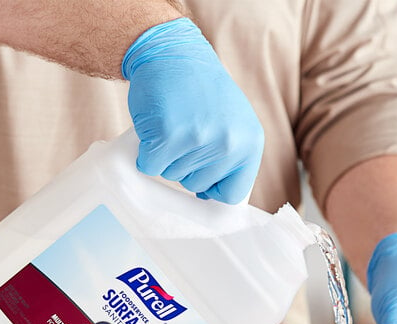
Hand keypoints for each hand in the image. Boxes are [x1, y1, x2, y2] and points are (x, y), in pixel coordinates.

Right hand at [122, 18, 263, 203]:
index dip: (211, 188)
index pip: (232, 194)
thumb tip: (211, 197)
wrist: (172, 53)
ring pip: (172, 175)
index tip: (202, 176)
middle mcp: (230, 144)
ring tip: (174, 123)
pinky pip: (150, 165)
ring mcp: (200, 139)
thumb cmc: (200, 91)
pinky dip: (146, 152)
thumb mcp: (232, 124)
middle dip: (184, 165)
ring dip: (165, 155)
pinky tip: (156, 126)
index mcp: (250, 143)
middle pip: (196, 185)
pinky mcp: (169, 135)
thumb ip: (229, 159)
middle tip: (186, 132)